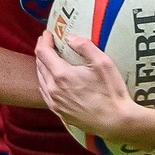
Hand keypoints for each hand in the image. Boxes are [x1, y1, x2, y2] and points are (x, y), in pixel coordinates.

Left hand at [34, 30, 154, 153]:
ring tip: (49, 59)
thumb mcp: (103, 63)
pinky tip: (51, 80)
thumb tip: (70, 38)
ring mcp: (54, 102)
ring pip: (40, 79)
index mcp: (61, 75)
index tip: (48, 33)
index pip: (43, 52)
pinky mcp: (59, 112)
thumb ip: (85, 46)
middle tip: (48, 43)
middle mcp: (53, 89)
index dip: (44, 40)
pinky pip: (45, 93)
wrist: (115, 121)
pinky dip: (45, 82)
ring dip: (42, 66)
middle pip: (39, 65)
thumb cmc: (112, 92)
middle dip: (42, 51)